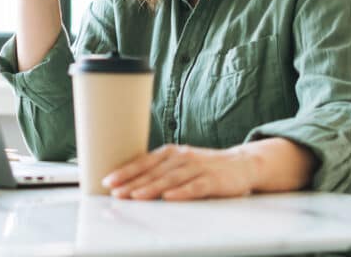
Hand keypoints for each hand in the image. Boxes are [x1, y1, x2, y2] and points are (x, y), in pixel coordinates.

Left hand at [102, 144, 258, 200]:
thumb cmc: (204, 166)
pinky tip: (169, 198)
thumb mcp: (180, 163)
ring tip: (135, 196)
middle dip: (132, 182)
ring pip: (171, 178)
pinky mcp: (213, 180)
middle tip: (115, 191)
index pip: (143, 162)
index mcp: (170, 153)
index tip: (108, 180)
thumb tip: (129, 183)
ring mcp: (198, 167)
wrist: (242, 163)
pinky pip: (195, 186)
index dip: (125, 171)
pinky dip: (182, 192)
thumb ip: (159, 170)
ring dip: (151, 187)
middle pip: (153, 171)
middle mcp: (182, 157)